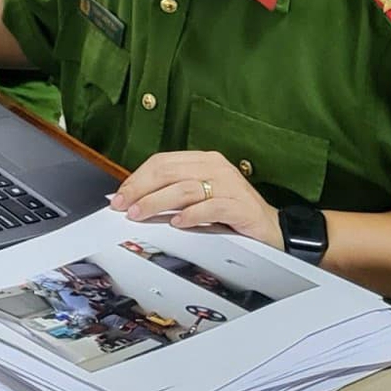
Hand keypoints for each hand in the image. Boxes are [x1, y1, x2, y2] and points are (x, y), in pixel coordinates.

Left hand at [109, 150, 281, 248]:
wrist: (271, 229)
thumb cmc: (231, 212)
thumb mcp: (198, 197)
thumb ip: (172, 193)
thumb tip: (134, 199)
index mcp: (203, 160)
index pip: (162, 162)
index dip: (137, 178)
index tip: (119, 195)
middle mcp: (216, 168)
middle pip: (169, 172)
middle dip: (141, 190)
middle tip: (124, 206)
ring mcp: (230, 186)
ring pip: (185, 188)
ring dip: (157, 202)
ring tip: (140, 214)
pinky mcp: (240, 206)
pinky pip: (210, 207)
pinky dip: (191, 215)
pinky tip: (178, 223)